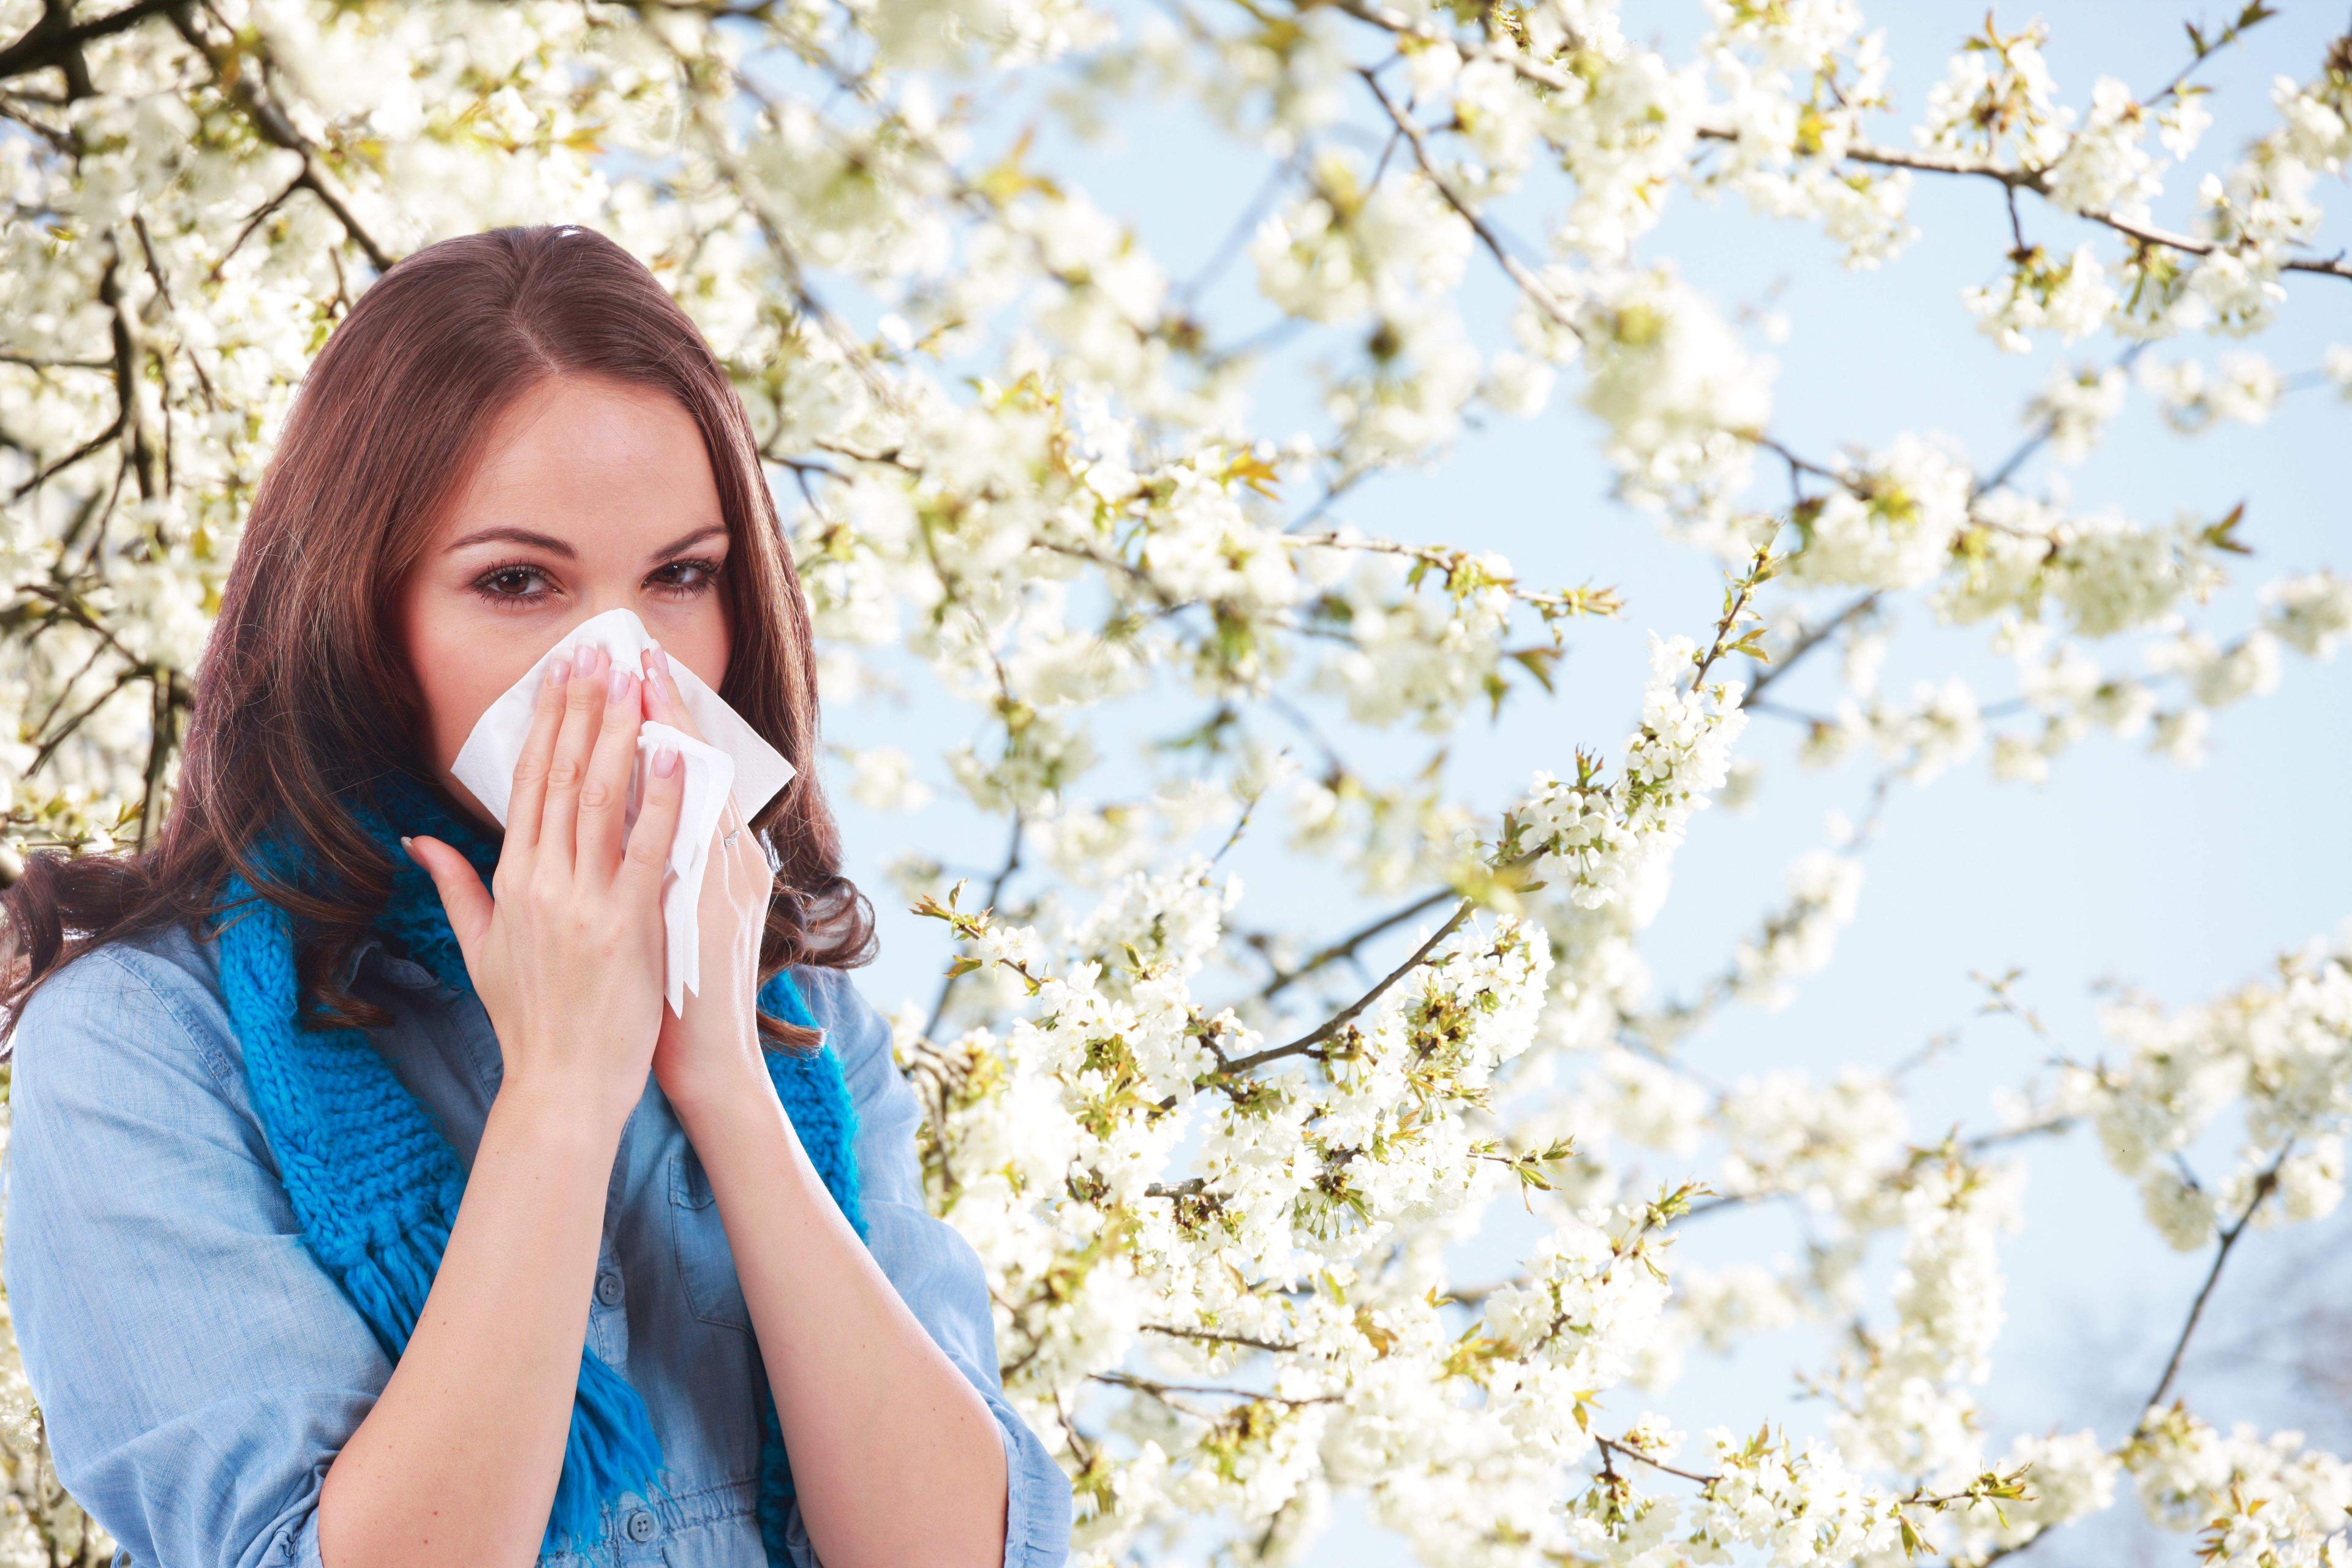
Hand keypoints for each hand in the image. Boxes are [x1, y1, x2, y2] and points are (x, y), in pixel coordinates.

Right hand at [405, 644, 687, 1138]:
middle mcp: (543, 882)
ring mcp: (584, 901)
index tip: (560, 676)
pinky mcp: (627, 925)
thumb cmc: (529, 1020)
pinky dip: (663, 797)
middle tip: (597, 652)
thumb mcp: (480, 949)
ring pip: (603, 798)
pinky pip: (649, 848)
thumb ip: (455, 887)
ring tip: (635, 679)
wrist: (560, 1085)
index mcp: (511, 882)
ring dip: (620, 733)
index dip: (546, 725)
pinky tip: (675, 753)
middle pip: (564, 777)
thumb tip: (416, 840)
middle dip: (582, 710)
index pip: (529, 785)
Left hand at [637, 641, 777, 1120]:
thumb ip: (659, 870)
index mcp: (711, 864)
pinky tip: (667, 750)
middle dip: (652, 705)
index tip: (631, 670)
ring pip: (689, 787)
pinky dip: (680, 793)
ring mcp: (716, 883)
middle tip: (627, 645)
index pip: (682, 775)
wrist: (704, 1065)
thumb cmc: (679, 1000)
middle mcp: (722, 862)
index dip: (657, 721)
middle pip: (686, 766)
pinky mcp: (704, 909)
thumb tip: (648, 831)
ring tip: (634, 671)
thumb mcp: (675, 923)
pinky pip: (690, 841)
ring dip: (659, 726)